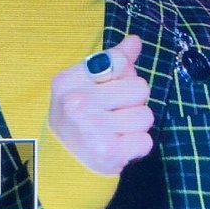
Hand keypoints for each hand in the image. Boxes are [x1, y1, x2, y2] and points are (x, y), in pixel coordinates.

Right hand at [48, 35, 153, 174]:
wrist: (63, 168)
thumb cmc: (78, 119)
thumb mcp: (84, 86)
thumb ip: (111, 61)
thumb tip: (135, 40)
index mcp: (69, 80)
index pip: (118, 60)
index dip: (123, 75)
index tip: (108, 88)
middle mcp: (77, 102)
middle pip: (140, 87)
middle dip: (133, 101)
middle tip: (113, 114)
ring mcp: (92, 127)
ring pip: (146, 115)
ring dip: (136, 126)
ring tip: (116, 131)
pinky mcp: (108, 152)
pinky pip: (146, 140)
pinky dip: (137, 146)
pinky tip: (119, 147)